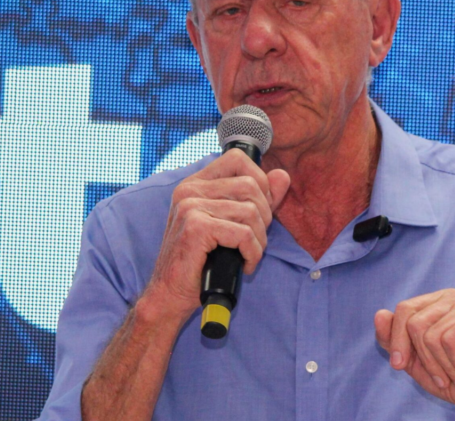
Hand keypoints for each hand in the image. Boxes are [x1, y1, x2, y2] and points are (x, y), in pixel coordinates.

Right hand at [142, 150, 290, 321]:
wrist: (171, 295)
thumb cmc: (201, 262)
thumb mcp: (231, 224)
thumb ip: (257, 199)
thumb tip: (283, 175)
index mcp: (195, 184)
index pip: (238, 159)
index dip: (260, 181)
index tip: (259, 210)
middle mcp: (189, 189)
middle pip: (250, 185)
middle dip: (263, 217)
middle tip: (253, 240)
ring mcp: (190, 206)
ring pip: (250, 211)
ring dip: (258, 239)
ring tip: (247, 254)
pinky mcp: (196, 227)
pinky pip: (243, 233)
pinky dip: (251, 253)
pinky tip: (243, 265)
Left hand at [374, 288, 454, 420]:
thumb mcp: (416, 361)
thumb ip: (395, 339)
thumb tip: (380, 315)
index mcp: (439, 300)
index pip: (404, 309)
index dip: (397, 340)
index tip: (399, 366)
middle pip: (415, 323)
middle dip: (425, 359)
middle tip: (443, 378)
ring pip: (433, 336)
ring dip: (444, 367)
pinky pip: (452, 341)